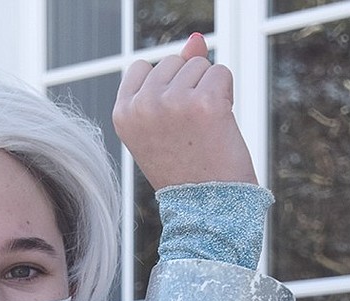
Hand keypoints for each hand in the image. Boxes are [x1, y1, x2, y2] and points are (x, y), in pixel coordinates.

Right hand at [113, 33, 256, 189]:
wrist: (208, 210)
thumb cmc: (187, 170)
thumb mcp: (164, 124)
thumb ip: (174, 77)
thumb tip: (196, 40)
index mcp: (123, 113)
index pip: (143, 68)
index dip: (166, 88)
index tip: (171, 124)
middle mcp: (143, 105)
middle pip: (174, 62)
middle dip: (190, 88)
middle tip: (191, 133)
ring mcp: (173, 102)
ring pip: (200, 65)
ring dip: (209, 92)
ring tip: (204, 131)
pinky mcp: (204, 103)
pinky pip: (221, 73)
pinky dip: (226, 96)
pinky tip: (219, 125)